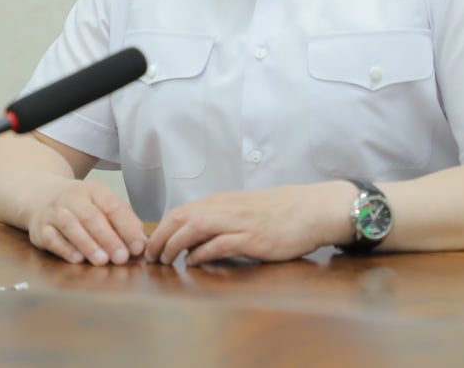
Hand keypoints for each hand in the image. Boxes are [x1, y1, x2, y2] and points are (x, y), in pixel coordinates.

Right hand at [26, 179, 146, 265]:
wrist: (42, 197)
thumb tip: (142, 242)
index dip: (127, 227)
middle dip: (108, 238)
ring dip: (88, 244)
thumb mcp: (104, 204)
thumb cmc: (83, 206)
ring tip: (102, 261)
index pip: (112, 206)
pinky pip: (52, 238)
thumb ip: (124, 220)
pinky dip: (65, 249)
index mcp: (94, 189)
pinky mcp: (40, 227)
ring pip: (70, 226)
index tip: (138, 246)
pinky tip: (78, 260)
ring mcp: (54, 211)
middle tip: (121, 258)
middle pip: (91, 216)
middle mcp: (72, 197)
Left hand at [145, 183, 354, 265]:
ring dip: (173, 245)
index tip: (152, 244)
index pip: (182, 211)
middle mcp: (226, 208)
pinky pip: (218, 244)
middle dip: (160, 237)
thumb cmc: (282, 212)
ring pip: (194, 228)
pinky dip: (200, 253)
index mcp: (223, 201)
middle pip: (181, 218)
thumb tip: (198, 238)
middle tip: (150, 256)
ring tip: (164, 260)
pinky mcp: (252, 239)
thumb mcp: (246, 209)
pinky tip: (192, 263)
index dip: (161, 228)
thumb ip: (222, 219)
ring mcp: (239, 223)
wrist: (314, 209)